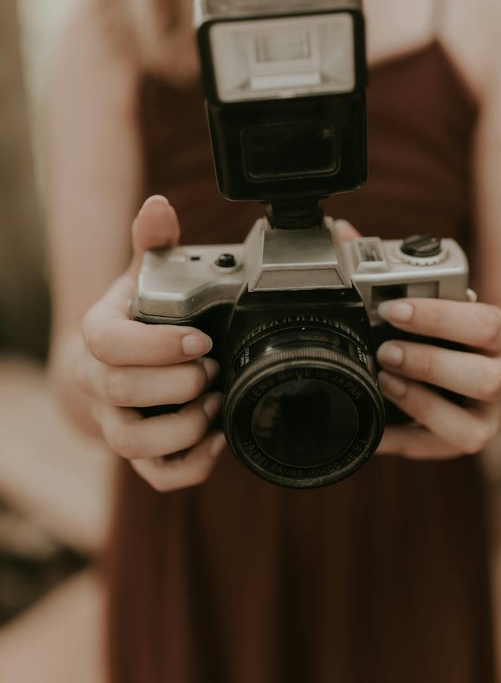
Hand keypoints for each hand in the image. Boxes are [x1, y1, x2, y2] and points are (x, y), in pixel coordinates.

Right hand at [77, 195, 225, 490]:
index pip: (107, 343)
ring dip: (183, 427)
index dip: (155, 345)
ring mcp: (117, 425)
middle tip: (214, 369)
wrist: (120, 369)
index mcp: (98, 337)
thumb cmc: (137, 320)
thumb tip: (160, 205)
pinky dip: (192, 466)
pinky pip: (158, 476)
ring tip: (215, 404)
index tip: (202, 339)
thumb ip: (153, 244)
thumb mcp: (142, 276)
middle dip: (177, 382)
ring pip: (132, 444)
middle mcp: (99, 385)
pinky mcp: (141, 457)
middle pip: (123, 392)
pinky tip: (219, 439)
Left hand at [375, 298, 500, 458]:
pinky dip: (395, 438)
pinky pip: (429, 448)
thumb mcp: (450, 317)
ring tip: (384, 381)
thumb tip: (379, 303)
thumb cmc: (455, 338)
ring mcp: (487, 420)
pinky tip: (372, 425)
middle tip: (387, 352)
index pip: (487, 325)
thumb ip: (425, 311)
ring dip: (420, 404)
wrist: (480, 373)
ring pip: (470, 428)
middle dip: (430, 365)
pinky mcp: (461, 442)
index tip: (393, 310)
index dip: (438, 318)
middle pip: (488, 379)